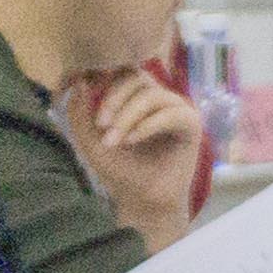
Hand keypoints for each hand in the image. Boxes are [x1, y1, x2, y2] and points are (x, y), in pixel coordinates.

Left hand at [66, 67, 207, 255]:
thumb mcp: (90, 140)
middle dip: (113, 98)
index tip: (86, 100)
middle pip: (136, 77)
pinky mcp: (191, 125)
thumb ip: (81, 112)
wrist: (141, 200)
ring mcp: (176, 109)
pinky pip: (171, 114)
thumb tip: (81, 80)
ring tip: (113, 141)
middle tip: (100, 125)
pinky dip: (148, 125)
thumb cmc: (119, 170)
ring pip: (151, 94)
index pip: (121, 72)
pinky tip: (132, 141)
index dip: (103, 79)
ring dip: (127, 116)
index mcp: (135, 98)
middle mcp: (158, 99)